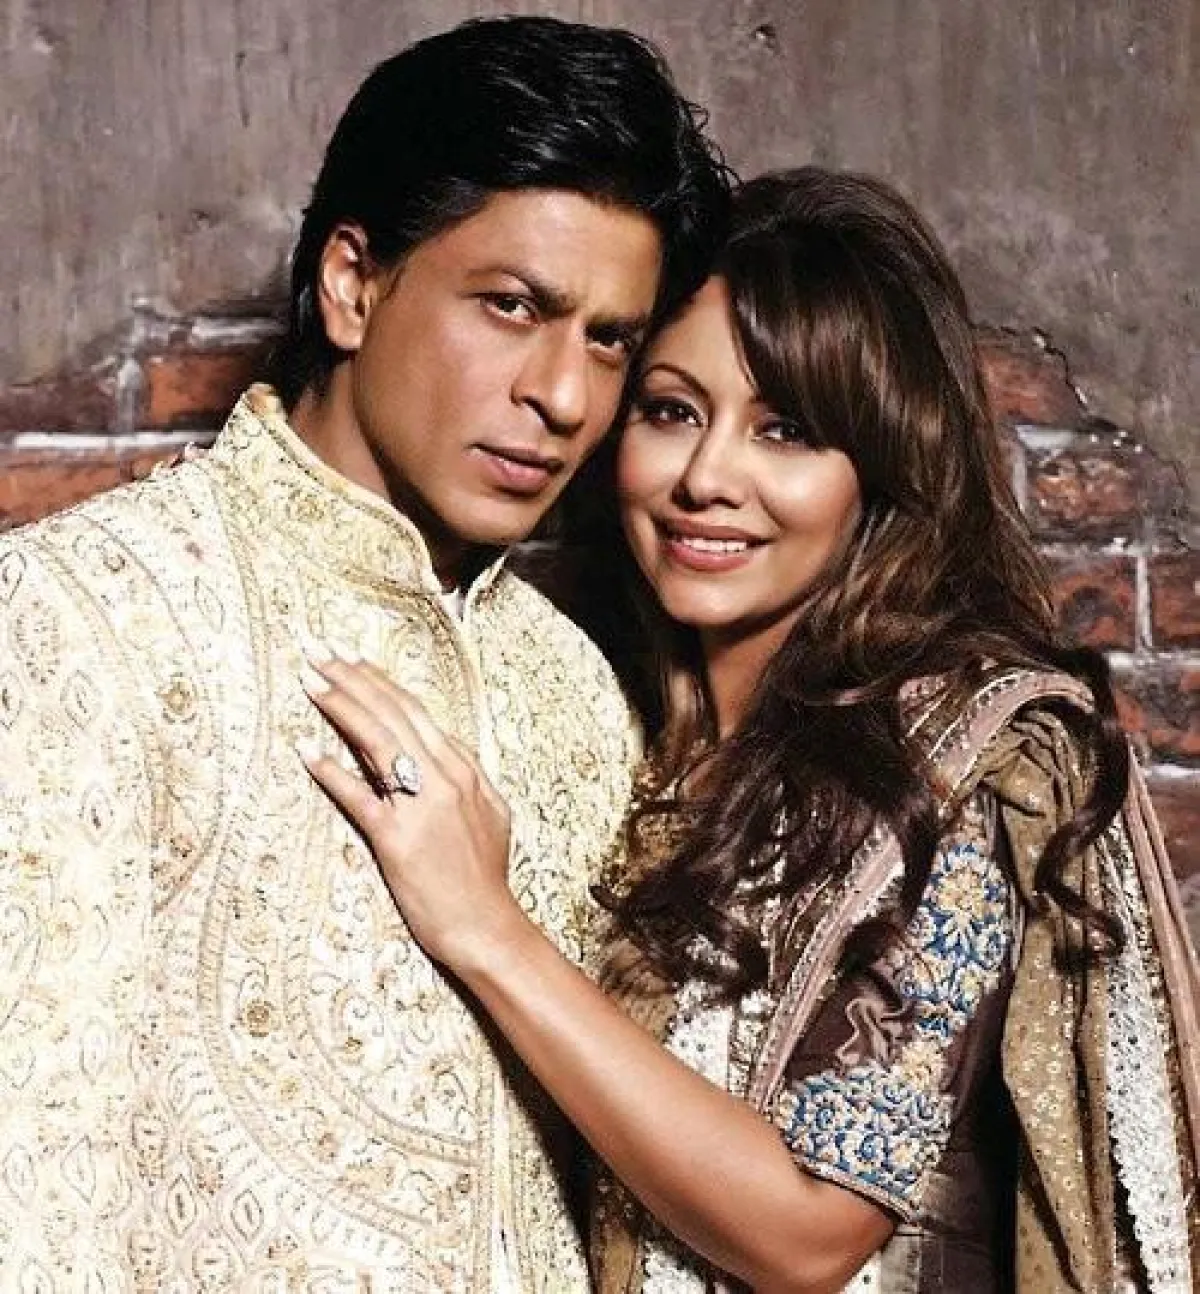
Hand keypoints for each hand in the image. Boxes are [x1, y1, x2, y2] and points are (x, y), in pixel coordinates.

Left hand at [295, 641, 527, 970]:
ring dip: (340, 705)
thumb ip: (464, 779)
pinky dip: (331, 770)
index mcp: (464, 769)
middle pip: (392, 714)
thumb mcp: (489, 815)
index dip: (378, 681)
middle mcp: (444, 778)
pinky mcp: (397, 839)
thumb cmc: (484, 876)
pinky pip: (358, 796)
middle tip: (316, 648)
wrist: (486, 926)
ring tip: (309, 677)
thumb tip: (442, 753)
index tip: (350, 658)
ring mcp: (421, 807)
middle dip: (351, 677)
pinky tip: (304, 749)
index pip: (414, 711)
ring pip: (377, 740)